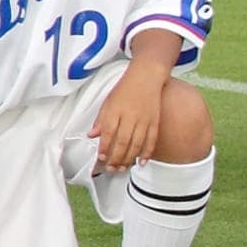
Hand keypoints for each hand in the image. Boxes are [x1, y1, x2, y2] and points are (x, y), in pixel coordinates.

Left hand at [90, 58, 162, 173]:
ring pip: (137, 144)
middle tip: (111, 169)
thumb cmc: (124, 89)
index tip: (101, 158)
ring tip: (123, 168)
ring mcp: (144, 120)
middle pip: (123, 142)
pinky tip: (142, 162)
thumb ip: (101, 119)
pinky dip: (147, 152)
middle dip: (116, 158)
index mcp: (115, 110)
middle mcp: (130, 116)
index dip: (105, 147)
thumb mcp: (108, 102)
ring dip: (129, 158)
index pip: (108, 133)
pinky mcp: (155, 121)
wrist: (146, 77)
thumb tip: (91, 135)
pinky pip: (152, 140)